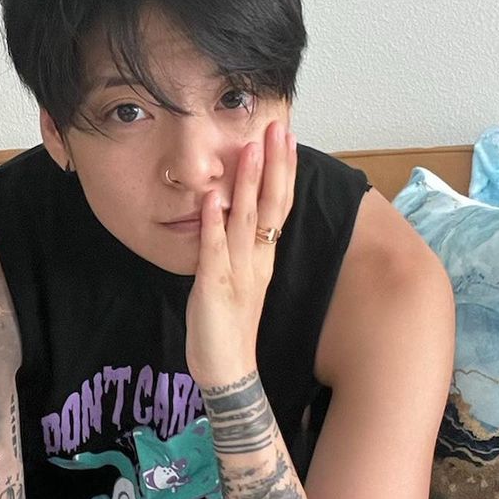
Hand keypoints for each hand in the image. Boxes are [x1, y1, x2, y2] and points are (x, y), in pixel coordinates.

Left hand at [185, 119, 297, 389]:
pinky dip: (214, 224)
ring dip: (248, 183)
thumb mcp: (237, 277)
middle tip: (278, 126)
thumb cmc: (228, 325)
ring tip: (250, 147)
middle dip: (274, 164)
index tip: (284, 137)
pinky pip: (214, 251)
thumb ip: (236, 246)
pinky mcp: (214, 287)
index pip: (277, 205)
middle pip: (270, 204)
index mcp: (262, 256)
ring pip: (246, 220)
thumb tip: (230, 211)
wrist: (228, 371)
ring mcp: (237, 272)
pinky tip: (213, 197)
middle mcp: (256, 259)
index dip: (282, 170)